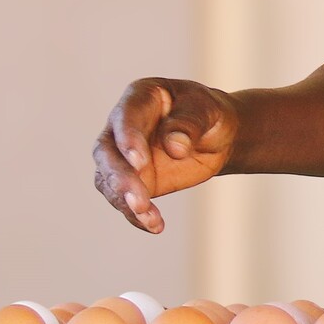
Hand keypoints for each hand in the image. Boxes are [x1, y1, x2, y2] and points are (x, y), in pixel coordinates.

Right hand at [92, 77, 238, 232]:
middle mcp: (121, 126)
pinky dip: (136, 216)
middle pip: (107, 153)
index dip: (128, 139)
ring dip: (125, 201)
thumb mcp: (207, 111)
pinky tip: (154, 225)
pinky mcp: (130, 181)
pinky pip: (123, 200)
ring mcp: (121, 156)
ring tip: (149, 217)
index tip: (139, 162)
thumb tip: (174, 146)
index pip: (125, 118)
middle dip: (120, 178)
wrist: (216, 135)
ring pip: (109, 180)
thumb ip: (190, 124)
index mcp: (139, 97)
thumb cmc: (208, 114)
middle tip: (138, 200)